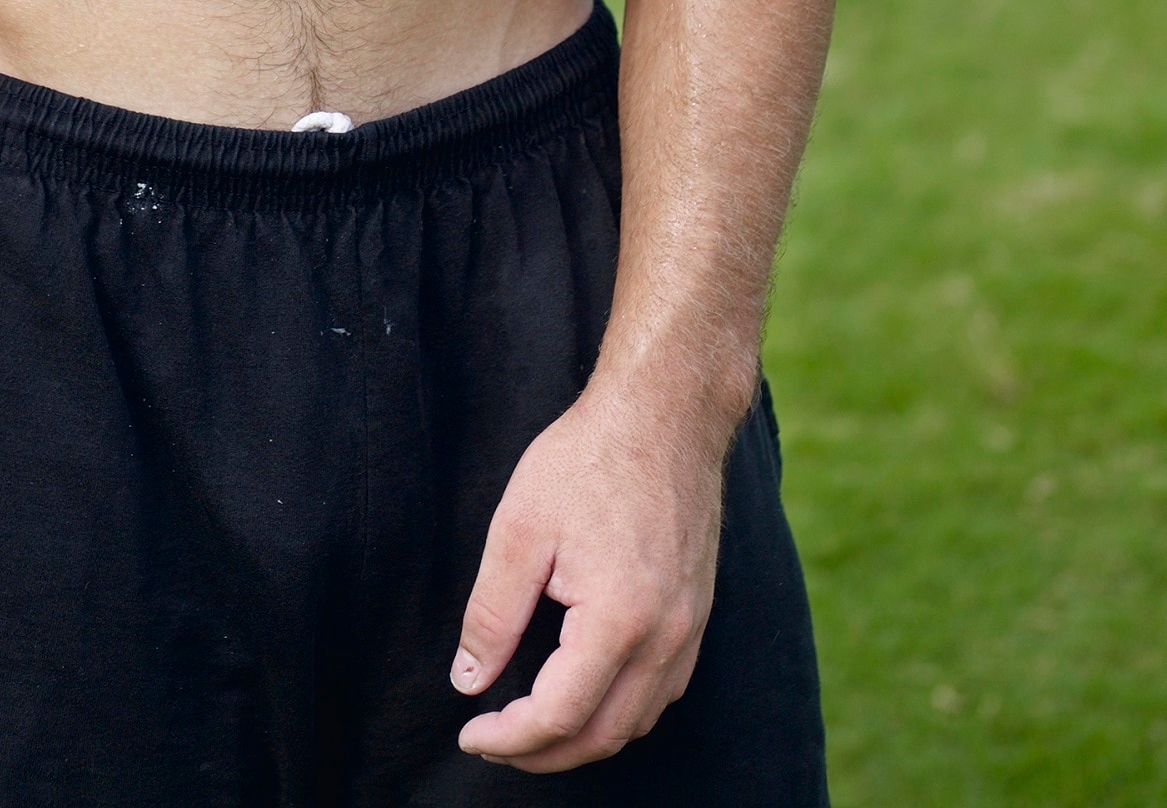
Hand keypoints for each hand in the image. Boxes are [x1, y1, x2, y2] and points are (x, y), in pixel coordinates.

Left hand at [450, 372, 729, 771]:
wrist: (664, 413)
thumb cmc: (588, 460)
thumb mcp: (519, 530)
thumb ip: (492, 615)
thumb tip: (469, 680)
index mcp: (617, 621)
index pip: (559, 716)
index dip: (508, 737)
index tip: (469, 733)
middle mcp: (665, 639)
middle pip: (602, 736)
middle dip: (542, 753)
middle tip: (493, 742)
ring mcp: (689, 630)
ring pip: (638, 722)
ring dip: (584, 739)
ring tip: (532, 729)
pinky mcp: (697, 615)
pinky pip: (661, 691)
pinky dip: (620, 711)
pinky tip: (587, 694)